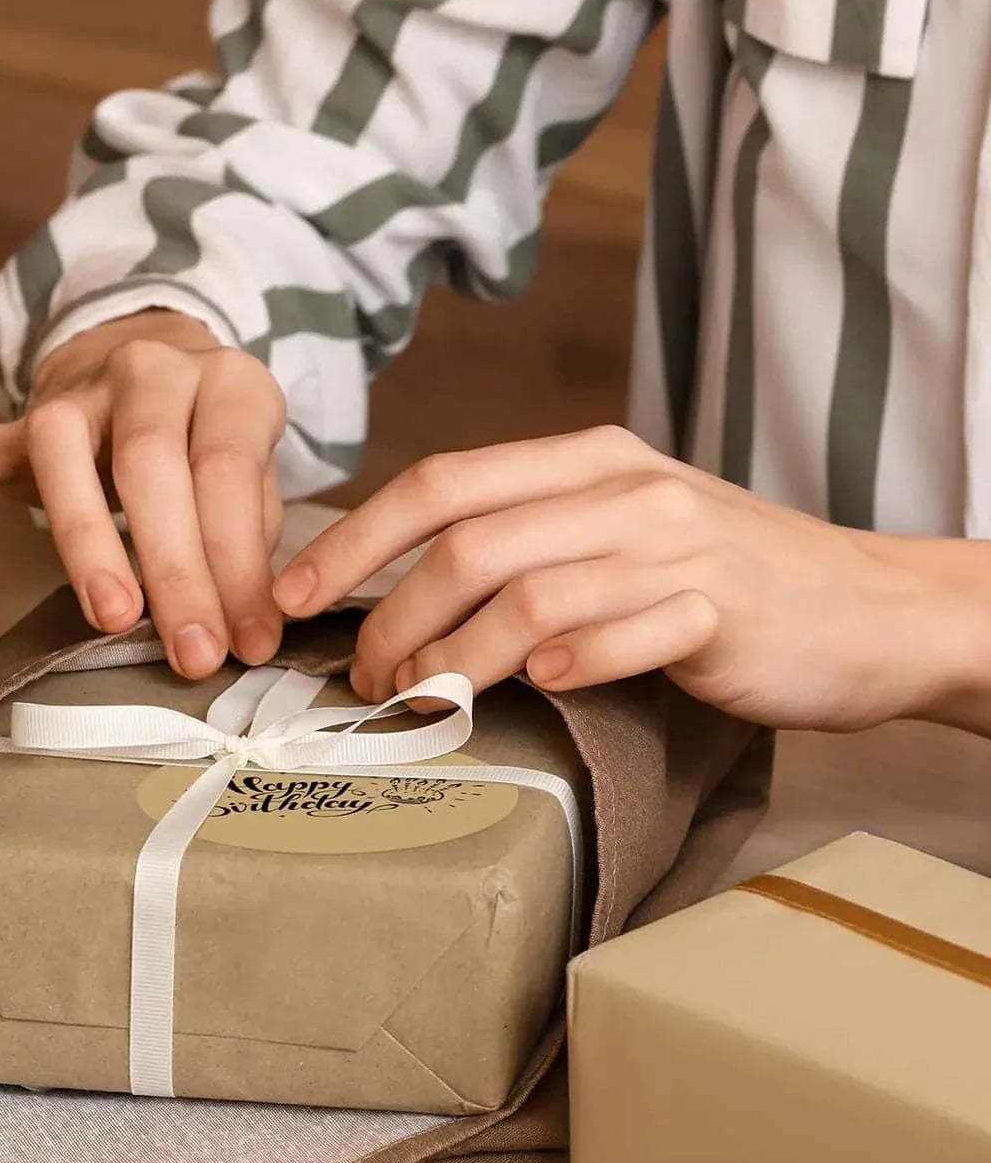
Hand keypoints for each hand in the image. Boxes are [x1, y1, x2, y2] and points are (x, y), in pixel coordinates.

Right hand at [0, 311, 285, 676]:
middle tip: (194, 655)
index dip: (241, 565)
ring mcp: (77, 392)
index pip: (229, 472)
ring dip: (88, 542)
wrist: (153, 369)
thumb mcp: (257, 477)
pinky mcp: (15, 419)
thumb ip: (251, 539)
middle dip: (176, 572)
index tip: (252, 642)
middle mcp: (151, 371)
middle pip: (152, 466)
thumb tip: (251, 626)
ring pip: (63, 453)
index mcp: (228, 383)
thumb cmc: (213, 446)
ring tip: (114, 618)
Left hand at [272, 426, 986, 731]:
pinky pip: (624, 633)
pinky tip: (535, 689)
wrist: (869, 607)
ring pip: (529, 592)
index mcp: (588, 461)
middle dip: (391, 617)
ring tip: (420, 701)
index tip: (293, 594)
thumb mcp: (625, 530)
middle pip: (468, 542)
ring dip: (455, 656)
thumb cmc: (729, 579)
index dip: (354, 540)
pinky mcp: (721, 610)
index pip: (442, 483)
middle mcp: (624, 490)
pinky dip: (567, 664)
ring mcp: (675, 547)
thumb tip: (409, 595)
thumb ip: (533, 542)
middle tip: (362, 681)